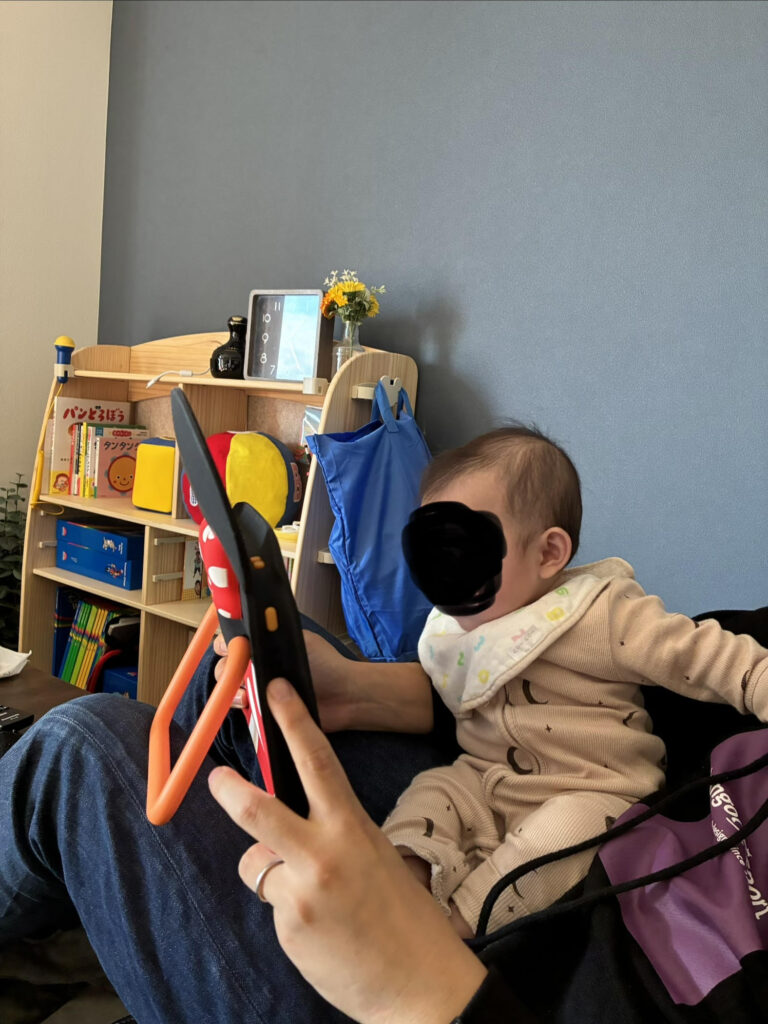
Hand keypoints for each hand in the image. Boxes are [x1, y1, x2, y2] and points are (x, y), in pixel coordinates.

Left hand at [209, 679, 486, 1023]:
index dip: (294, 721)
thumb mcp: (374, 856)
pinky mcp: (289, 928)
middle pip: (259, 811)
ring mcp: (303, 892)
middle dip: (231, 791)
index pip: (318, 762)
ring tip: (314, 901)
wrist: (421, 982)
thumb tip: (285, 836)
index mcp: (352, 827)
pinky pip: (273, 904)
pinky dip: (289, 913)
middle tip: (217, 777)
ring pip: (259, 865)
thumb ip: (331, 836)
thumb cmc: (404, 915)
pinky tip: (321, 931)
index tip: (276, 689)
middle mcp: (324, 853)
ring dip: (274, 875)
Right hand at [214, 629, 356, 730]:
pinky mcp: (264, 710)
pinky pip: (243, 709)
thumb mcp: (297, 640)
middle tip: (236, 673)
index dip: (227, 644)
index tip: (228, 649)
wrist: (344, 696)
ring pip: (230, 688)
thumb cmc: (325, 664)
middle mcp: (258, 665)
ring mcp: (260, 689)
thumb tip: (248, 631)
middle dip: (227, 669)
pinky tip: (248, 704)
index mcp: (265, 644)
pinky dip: (241, 706)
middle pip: (226, 665)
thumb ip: (272, 634)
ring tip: (245, 694)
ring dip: (231, 690)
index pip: (233, 641)